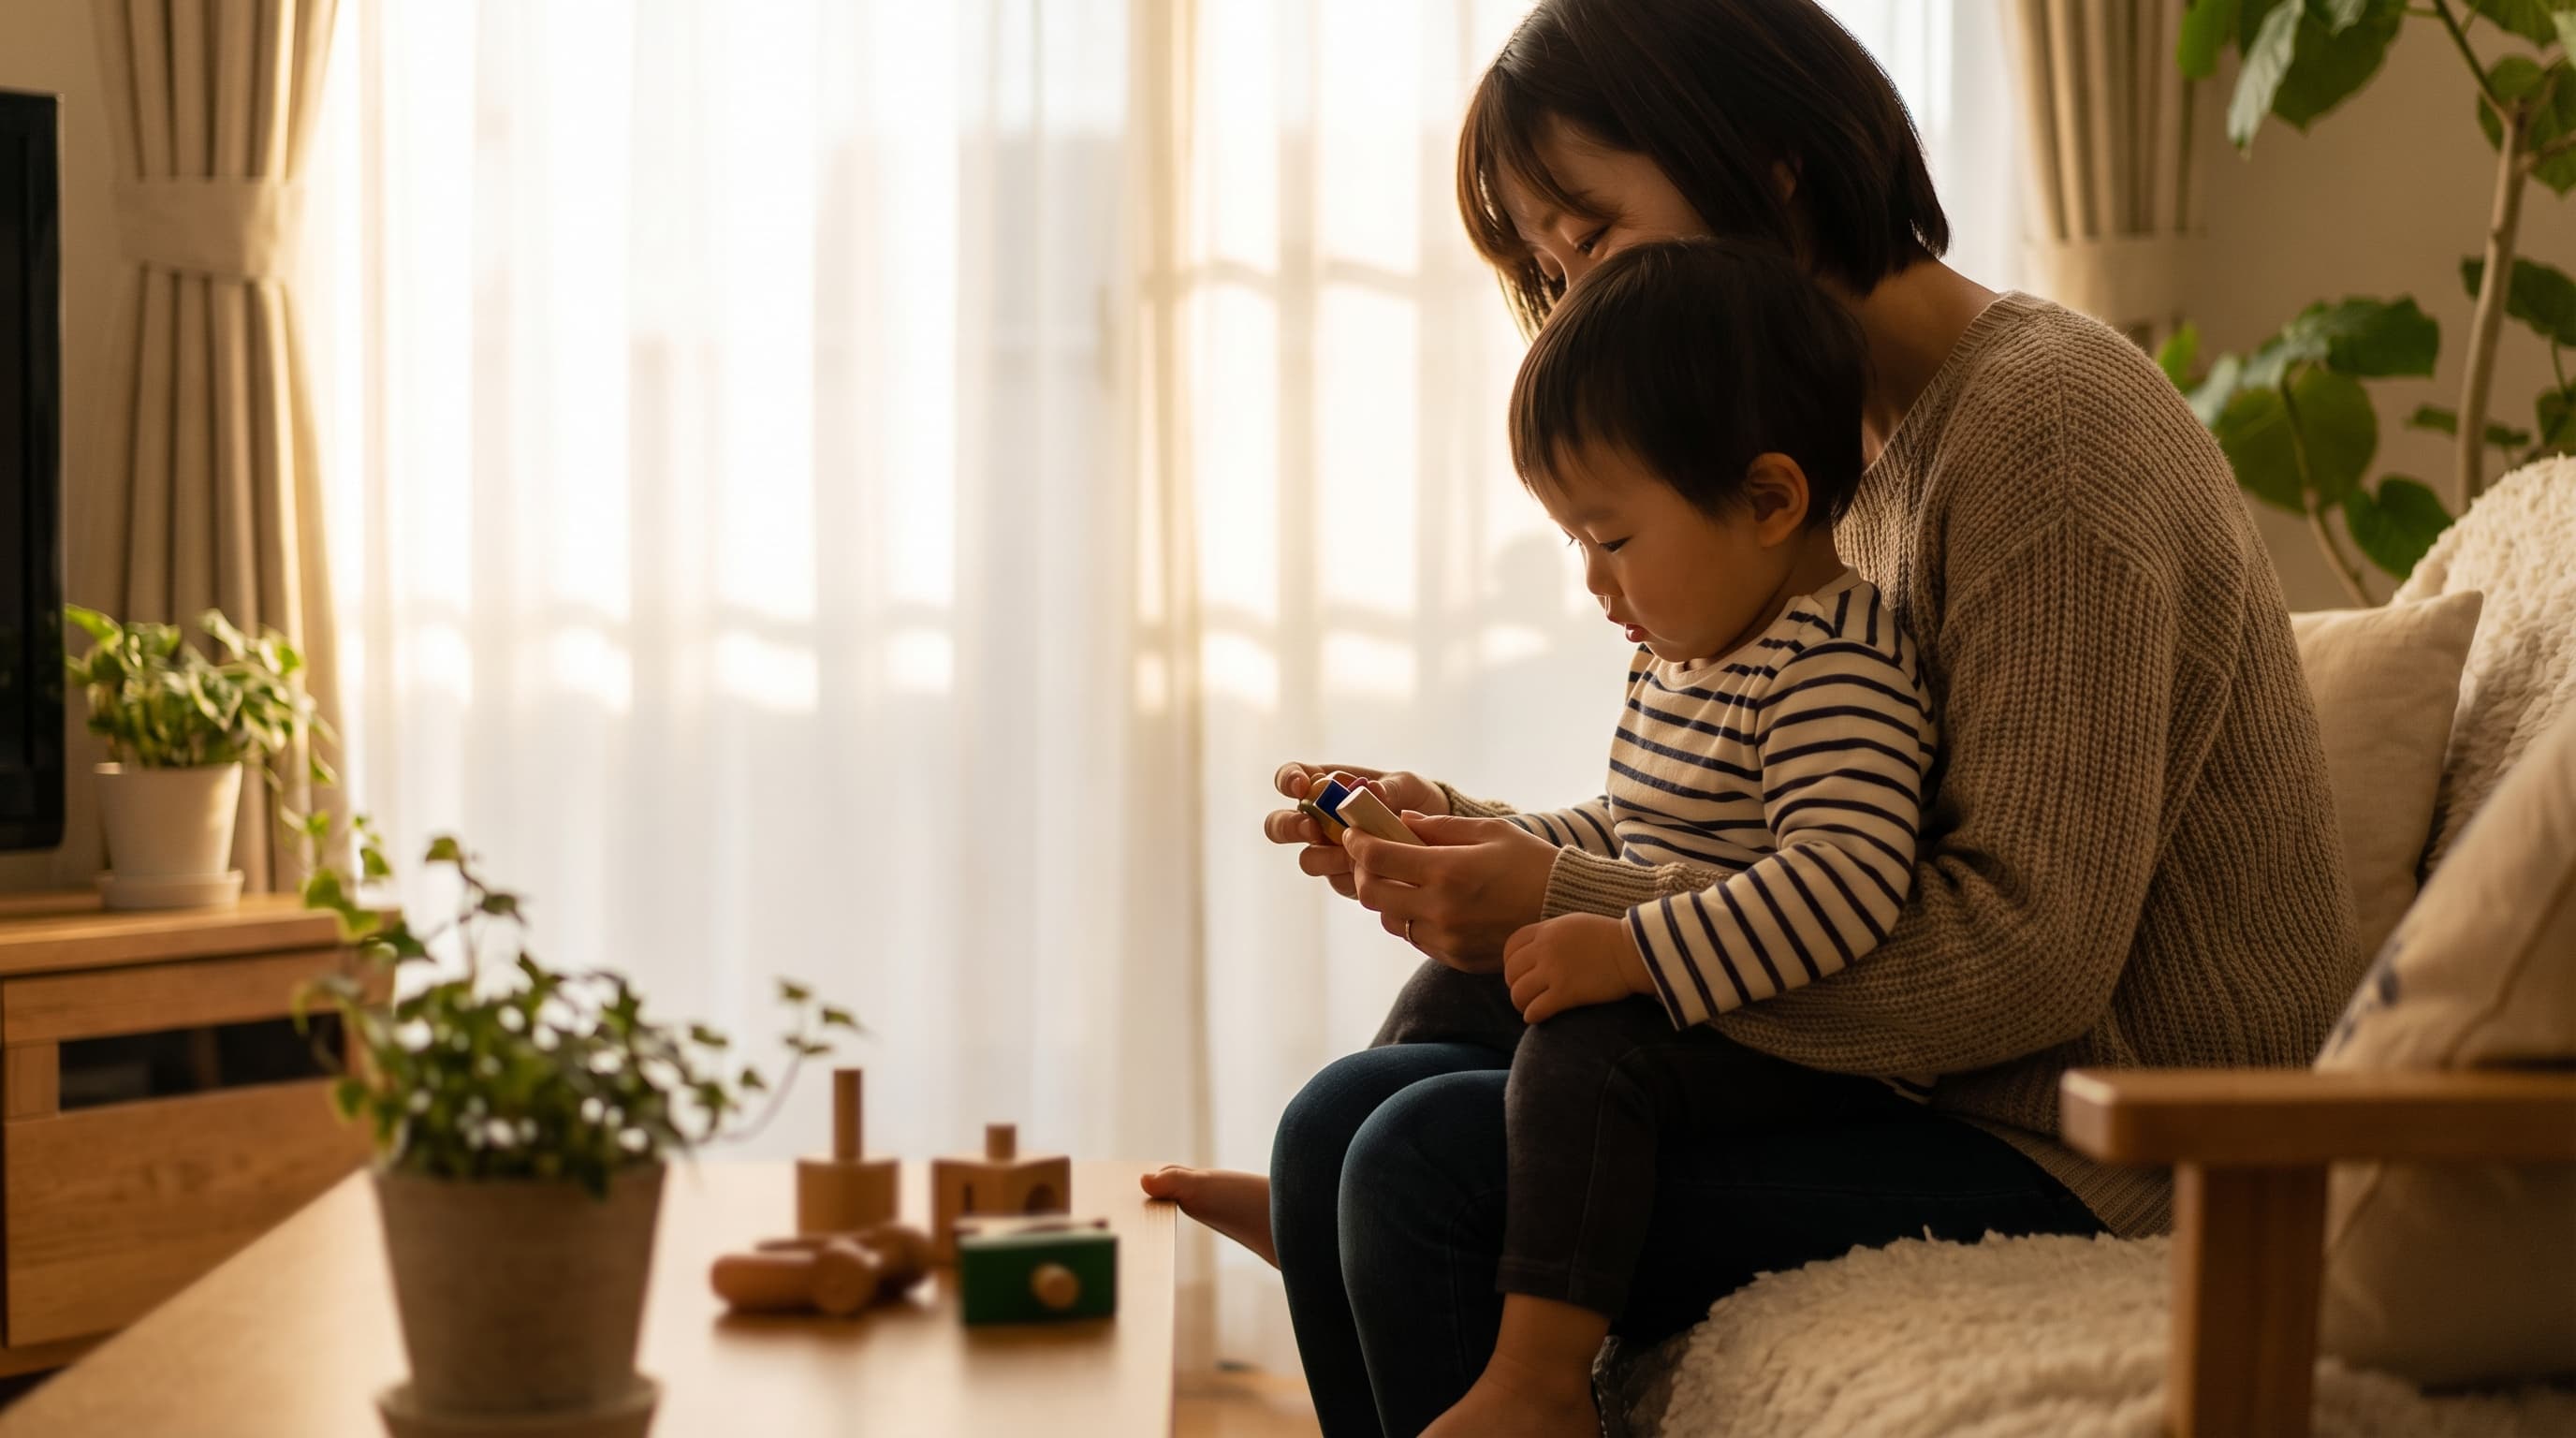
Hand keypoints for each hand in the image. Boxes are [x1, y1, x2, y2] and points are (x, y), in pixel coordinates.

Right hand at [1262, 763, 1449, 898]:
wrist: (1435, 834)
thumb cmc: (1412, 799)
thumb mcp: (1406, 785)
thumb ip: (1389, 788)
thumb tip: (1372, 792)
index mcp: (1323, 786)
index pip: (1290, 779)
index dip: (1288, 781)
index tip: (1302, 785)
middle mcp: (1318, 820)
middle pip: (1278, 826)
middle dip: (1289, 827)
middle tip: (1311, 827)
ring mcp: (1328, 852)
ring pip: (1307, 860)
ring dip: (1324, 857)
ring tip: (1350, 853)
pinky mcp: (1345, 878)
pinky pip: (1337, 881)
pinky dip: (1352, 875)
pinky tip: (1373, 869)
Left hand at [1343, 814, 1560, 969]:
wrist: (1568, 909)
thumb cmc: (1531, 862)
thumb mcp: (1489, 831)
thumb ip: (1439, 826)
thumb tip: (1399, 820)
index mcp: (1448, 871)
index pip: (1378, 857)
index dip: (1357, 843)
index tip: (1354, 833)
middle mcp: (1441, 909)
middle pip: (1372, 893)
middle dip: (1363, 871)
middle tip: (1370, 856)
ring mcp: (1447, 939)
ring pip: (1390, 920)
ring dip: (1387, 897)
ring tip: (1402, 879)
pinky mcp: (1455, 958)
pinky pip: (1415, 938)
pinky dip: (1411, 918)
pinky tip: (1428, 901)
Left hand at [1503, 914, 1653, 1022]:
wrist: (1635, 951)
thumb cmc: (1611, 938)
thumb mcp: (1575, 924)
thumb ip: (1553, 934)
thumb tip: (1538, 948)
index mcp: (1547, 930)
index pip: (1511, 947)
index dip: (1510, 963)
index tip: (1519, 973)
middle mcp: (1545, 949)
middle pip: (1512, 972)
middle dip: (1515, 985)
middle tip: (1526, 994)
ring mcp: (1554, 971)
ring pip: (1518, 992)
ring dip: (1521, 1003)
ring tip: (1530, 1007)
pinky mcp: (1566, 992)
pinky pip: (1535, 1009)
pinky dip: (1532, 1016)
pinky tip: (1538, 1017)